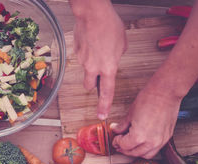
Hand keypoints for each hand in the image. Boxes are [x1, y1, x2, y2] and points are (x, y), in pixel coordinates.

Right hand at [73, 3, 126, 119]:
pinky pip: (81, 56)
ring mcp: (82, 60)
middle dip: (93, 82)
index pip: (106, 93)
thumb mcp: (122, 44)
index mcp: (108, 68)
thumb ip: (117, 56)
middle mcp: (93, 68)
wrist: (92, 14)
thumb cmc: (109, 26)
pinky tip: (92, 40)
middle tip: (97, 74)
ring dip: (90, 64)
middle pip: (89, 85)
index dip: (104, 106)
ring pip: (85, 69)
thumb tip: (113, 58)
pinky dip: (86, 51)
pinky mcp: (75, 51)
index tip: (102, 114)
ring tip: (97, 48)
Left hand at [112, 85, 180, 158]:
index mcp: (139, 136)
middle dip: (125, 149)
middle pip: (134, 153)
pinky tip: (143, 142)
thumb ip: (122, 126)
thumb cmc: (150, 99)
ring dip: (137, 152)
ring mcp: (160, 141)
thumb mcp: (130, 113)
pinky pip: (155, 149)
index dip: (117, 142)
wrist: (166, 92)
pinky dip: (147, 148)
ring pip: (145, 154)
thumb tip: (116, 130)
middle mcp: (151, 142)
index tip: (115, 139)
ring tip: (131, 145)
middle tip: (120, 143)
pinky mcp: (167, 137)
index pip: (124, 146)